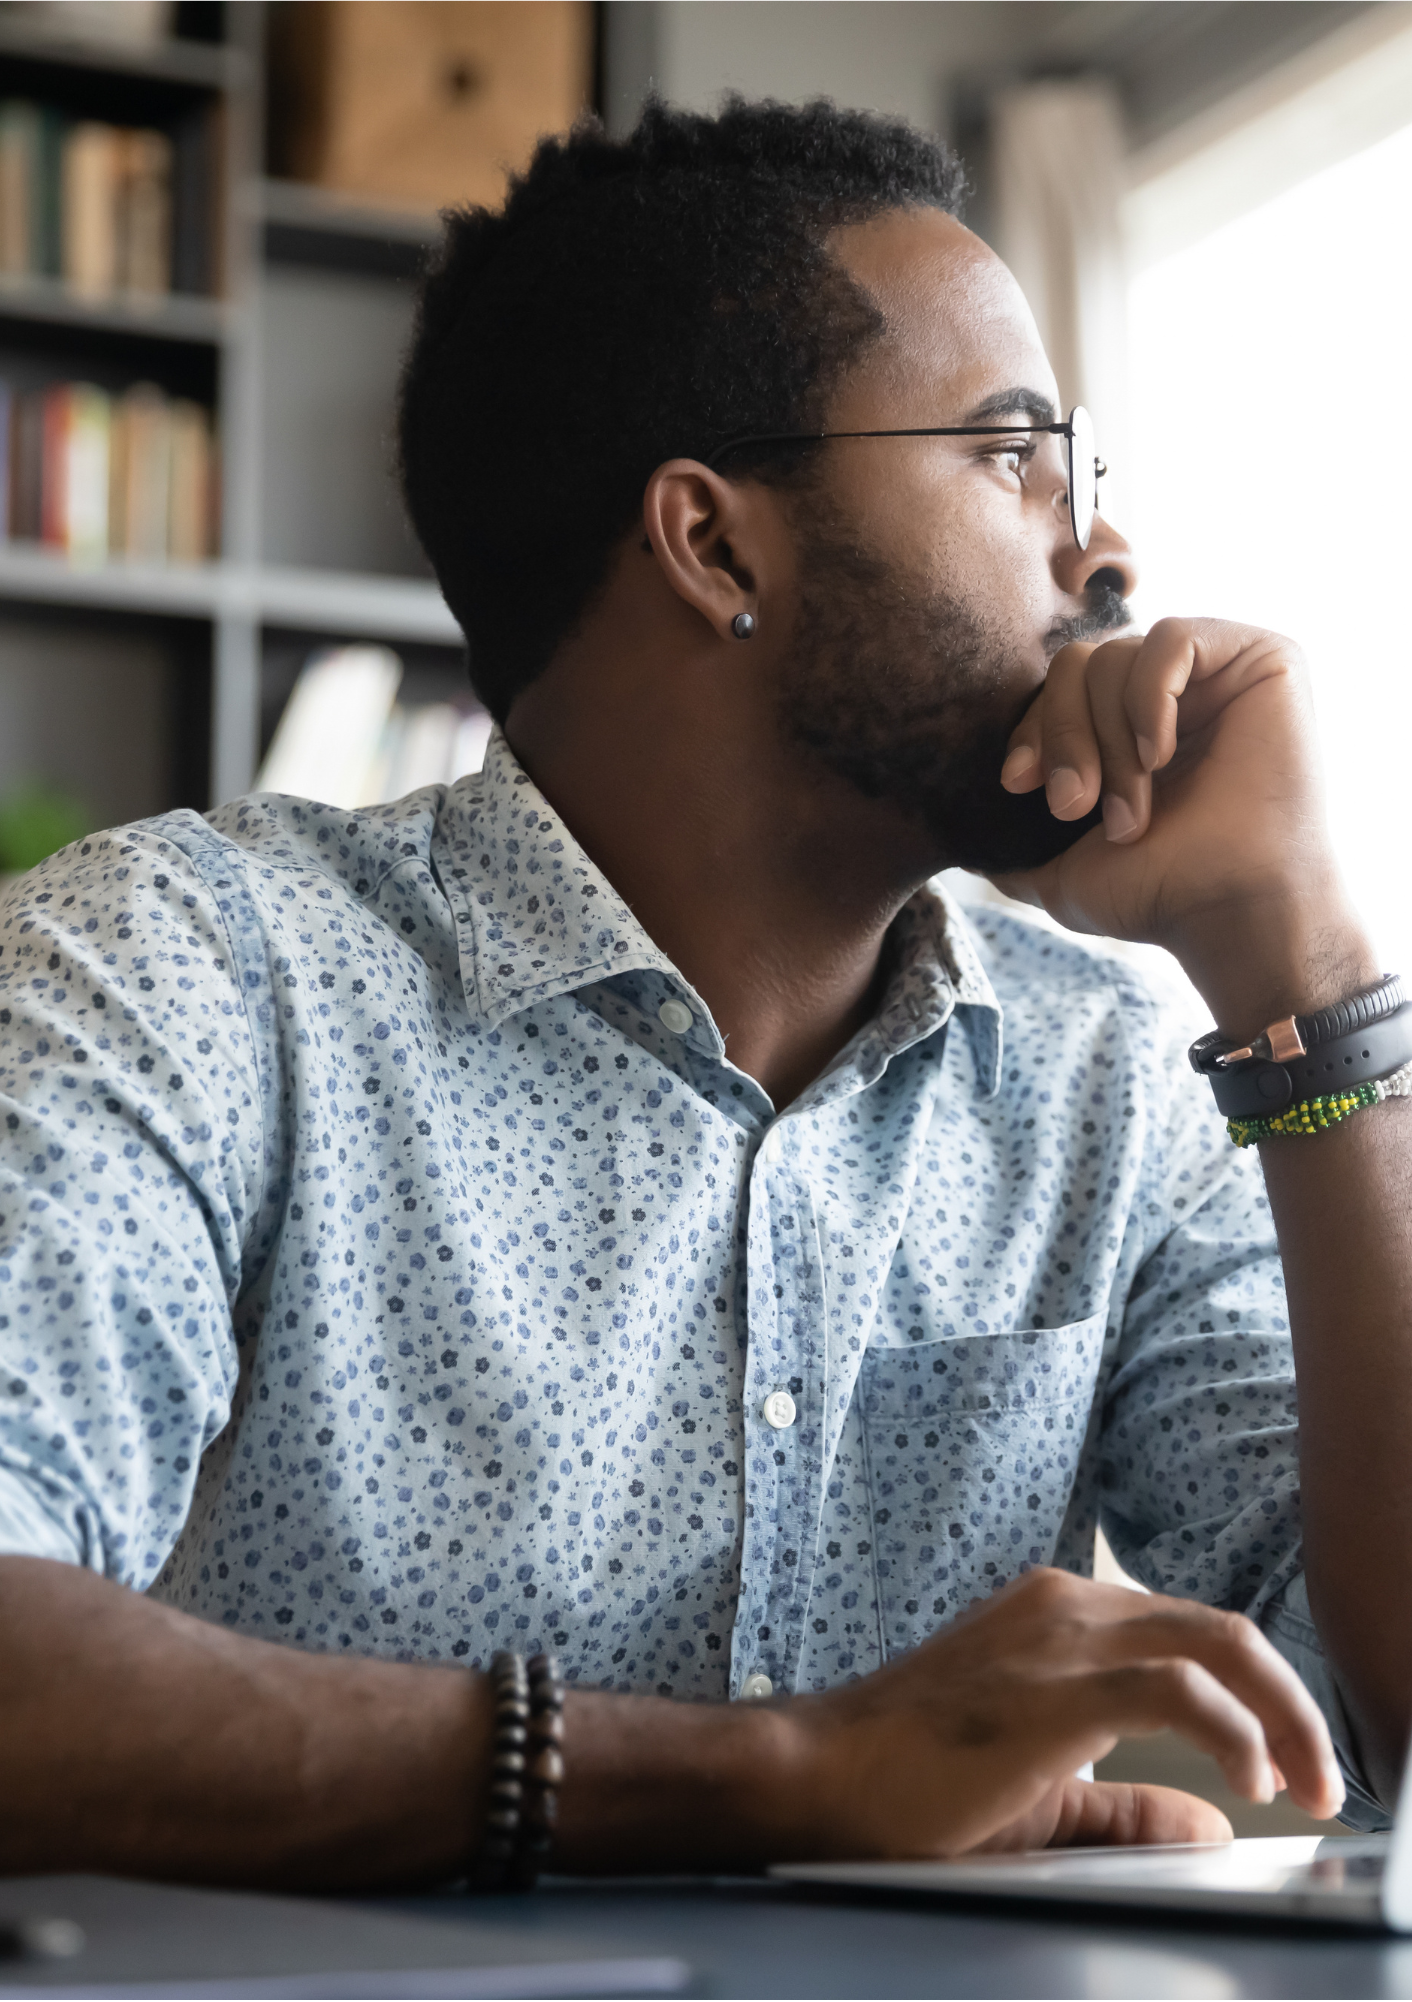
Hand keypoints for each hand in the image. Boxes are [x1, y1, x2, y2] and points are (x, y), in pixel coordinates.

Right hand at [778, 1568, 1342, 1860]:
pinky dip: (1234, 1730)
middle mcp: (1066, 1605)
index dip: (1259, 1696)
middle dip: (1291, 1702)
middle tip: (1321, 1776)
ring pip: (1216, 1644)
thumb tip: (1210, 1824)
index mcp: (1059, 1615)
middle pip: (1221, 1629)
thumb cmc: (907, 1777)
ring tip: (1303, 1780)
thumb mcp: (1038, 1794)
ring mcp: (1061, 1637)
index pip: (1192, 1633)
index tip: (1288, 1763)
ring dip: (1281, 1715)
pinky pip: (1179, 1691)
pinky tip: (1250, 1777)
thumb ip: (1125, 1805)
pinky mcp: (1056, 1686)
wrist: (820, 1774)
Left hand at [993, 619, 1375, 1029]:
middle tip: (1074, 806)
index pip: (1058, 690)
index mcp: (1131, 727)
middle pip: (1078, 665)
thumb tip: (967, 844)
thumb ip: (1016, 845)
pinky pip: (1171, 638)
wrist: (1230, 911)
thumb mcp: (1062, 871)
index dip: (1032, 729)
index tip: (1018, 785)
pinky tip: (1159, 755)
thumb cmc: (1160, 892)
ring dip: (1108, 741)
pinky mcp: (1261, 657)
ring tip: (1128, 810)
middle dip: (1063, 738)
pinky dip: (1148, 698)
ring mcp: (1218, 672)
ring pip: (1116, 656)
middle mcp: (1175, 693)